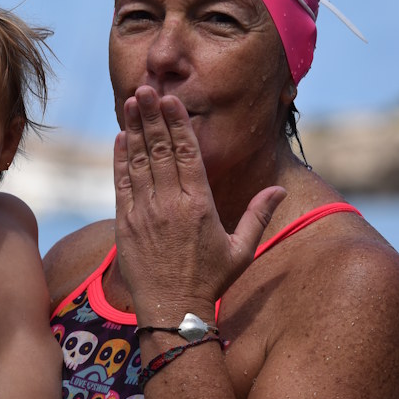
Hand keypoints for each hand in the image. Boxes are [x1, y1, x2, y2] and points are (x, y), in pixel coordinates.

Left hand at [113, 86, 284, 315]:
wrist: (172, 310)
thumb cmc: (210, 280)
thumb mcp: (241, 249)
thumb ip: (258, 215)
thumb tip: (278, 188)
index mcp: (199, 205)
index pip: (187, 153)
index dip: (177, 123)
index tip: (170, 99)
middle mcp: (170, 203)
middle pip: (160, 150)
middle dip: (151, 116)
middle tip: (144, 88)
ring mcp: (144, 212)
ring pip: (138, 161)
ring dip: (133, 129)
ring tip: (130, 102)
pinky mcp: (125, 223)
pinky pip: (122, 183)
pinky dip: (120, 159)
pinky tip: (120, 138)